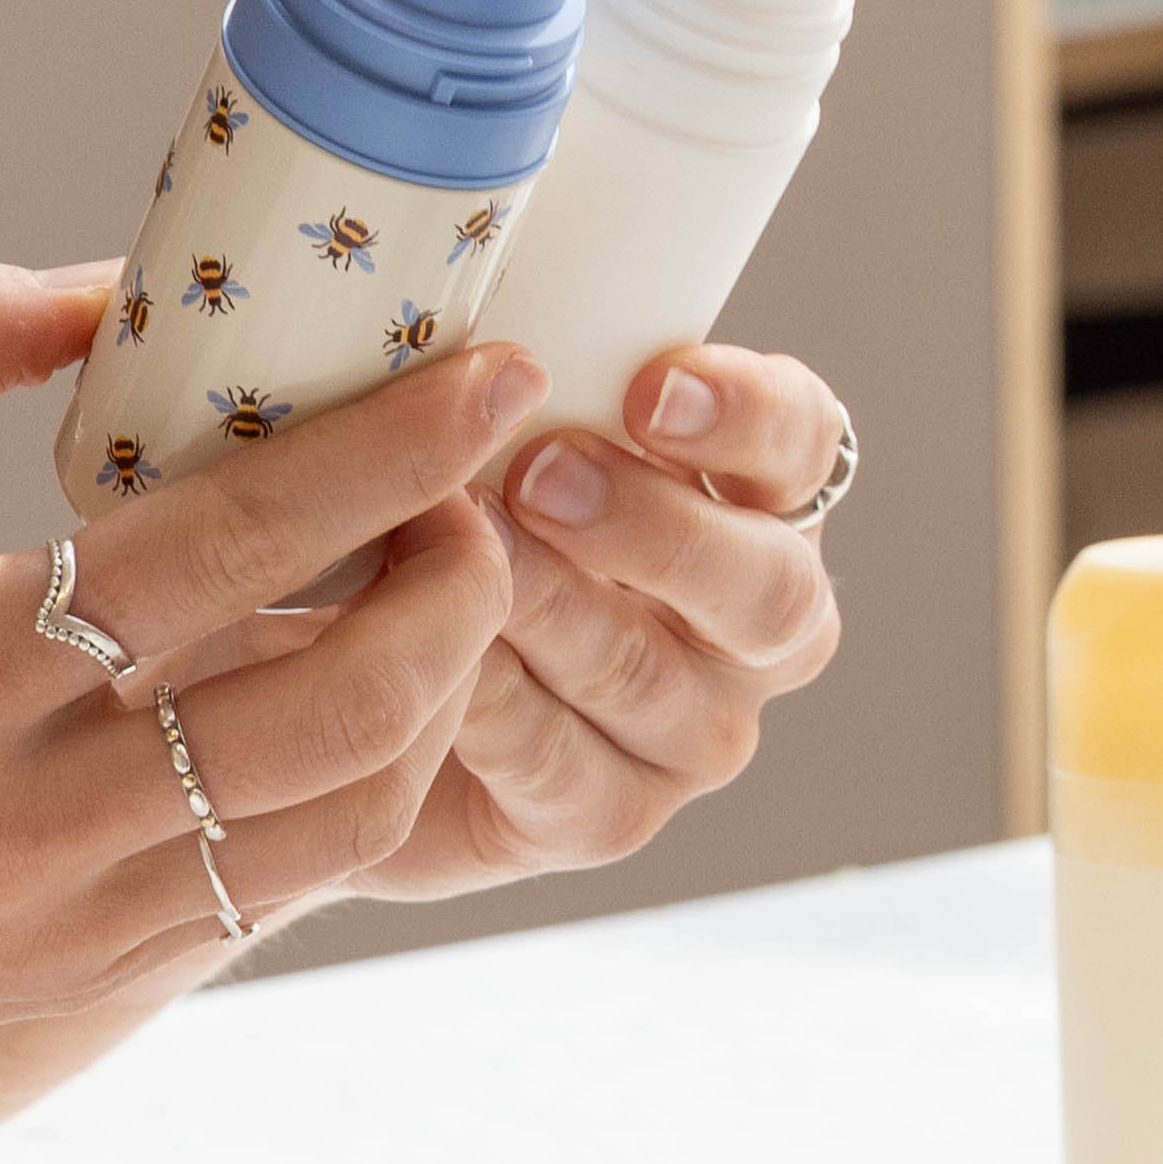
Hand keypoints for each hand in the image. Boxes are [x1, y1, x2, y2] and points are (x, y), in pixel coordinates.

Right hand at [0, 250, 533, 1122]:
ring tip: (432, 584)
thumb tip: (99, 283)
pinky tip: (348, 694)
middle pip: (351, 704)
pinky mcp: (76, 992)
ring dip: (436, 691)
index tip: (498, 372)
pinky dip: (355, 787)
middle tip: (481, 483)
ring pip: (350, 816)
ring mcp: (64, 928)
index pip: (231, 547)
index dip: (392, 453)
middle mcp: (22, 821)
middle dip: (463, 579)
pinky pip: (280, 889)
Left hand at [355, 341, 845, 900]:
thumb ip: (531, 390)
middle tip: (541, 475)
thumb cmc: (454, 515)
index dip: (747, 415)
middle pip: (766, 588)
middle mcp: (754, 624)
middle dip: (651, 528)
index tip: (653, 386)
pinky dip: (493, 707)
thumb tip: (489, 348)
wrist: (357, 672)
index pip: (805, 445)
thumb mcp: (497, 429)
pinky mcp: (611, 815)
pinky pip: (564, 768)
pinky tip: (434, 659)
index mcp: (760, 502)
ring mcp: (695, 732)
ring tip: (455, 547)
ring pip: (647, 677)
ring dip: (546, 606)